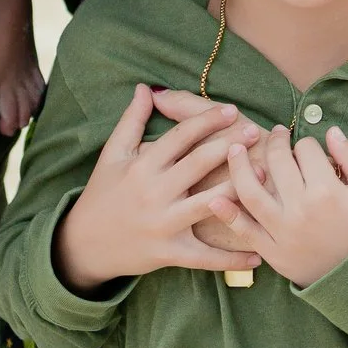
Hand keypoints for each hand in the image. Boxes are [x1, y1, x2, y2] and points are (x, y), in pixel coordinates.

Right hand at [54, 87, 262, 291]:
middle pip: (199, 163)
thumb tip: (145, 88)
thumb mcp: (112, 154)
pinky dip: (232, 259)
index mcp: (143, 165)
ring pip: (207, 203)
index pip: (180, 136)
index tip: (231, 109)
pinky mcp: (169, 253)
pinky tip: (258, 255)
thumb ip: (131, 120)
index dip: (207, 120)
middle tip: (256, 131)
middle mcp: (154, 192)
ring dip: (238, 189)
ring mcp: (163, 224)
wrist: (84, 243)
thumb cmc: (102, 194)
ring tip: (264, 175)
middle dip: (230, 145)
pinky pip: (205, 257)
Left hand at [225, 125, 347, 286]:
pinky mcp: (272, 251)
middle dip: (275, 142)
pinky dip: (227, 214)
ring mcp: (282, 231)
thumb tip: (331, 131)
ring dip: (238, 166)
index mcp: (327, 191)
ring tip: (235, 149)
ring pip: (250, 191)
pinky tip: (214, 197)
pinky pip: (244, 230)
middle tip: (276, 134)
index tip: (311, 150)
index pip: (307, 150)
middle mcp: (300, 209)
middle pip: (277, 162)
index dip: (308, 144)